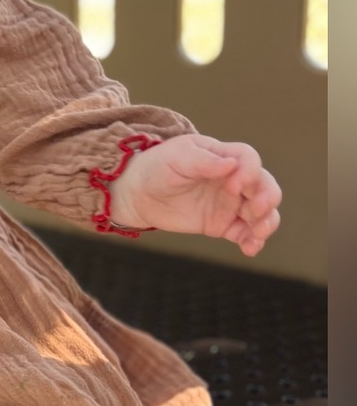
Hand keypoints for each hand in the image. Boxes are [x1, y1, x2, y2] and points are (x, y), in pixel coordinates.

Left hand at [109, 134, 281, 256]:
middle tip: (253, 210)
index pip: (249, 159)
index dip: (249, 172)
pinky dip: (253, 241)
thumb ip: (203, 161)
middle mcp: (232, 179)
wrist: (138, 194)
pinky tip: (250, 249)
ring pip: (262, 212)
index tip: (234, 185)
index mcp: (223, 156)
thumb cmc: (157, 167)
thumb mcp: (176, 158)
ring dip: (267, 222)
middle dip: (267, 198)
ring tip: (257, 233)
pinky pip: (246, 233)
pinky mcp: (222, 224)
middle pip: (264, 185)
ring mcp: (230, 203)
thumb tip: (231, 164)